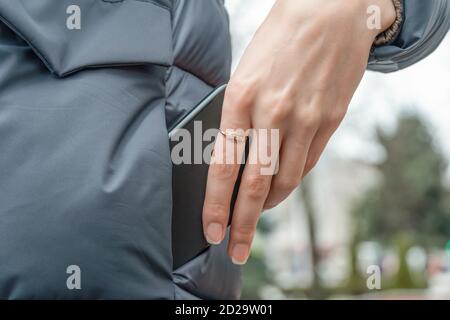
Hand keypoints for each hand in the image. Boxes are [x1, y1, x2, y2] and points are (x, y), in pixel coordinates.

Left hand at [203, 0, 395, 263]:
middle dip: (244, 224)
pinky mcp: (329, 120)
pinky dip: (292, 181)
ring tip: (258, 215)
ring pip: (286, 180)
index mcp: (241, 97)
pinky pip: (307, 164)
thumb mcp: (245, 72)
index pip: (222, 165)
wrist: (331, 12)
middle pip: (256, 185)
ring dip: (269, 205)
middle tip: (236, 249)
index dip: (216, 204)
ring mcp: (305, 118)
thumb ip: (238, 116)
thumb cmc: (280, 39)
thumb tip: (232, 157)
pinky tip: (282, 187)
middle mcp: (273, 112)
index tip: (212, 229)